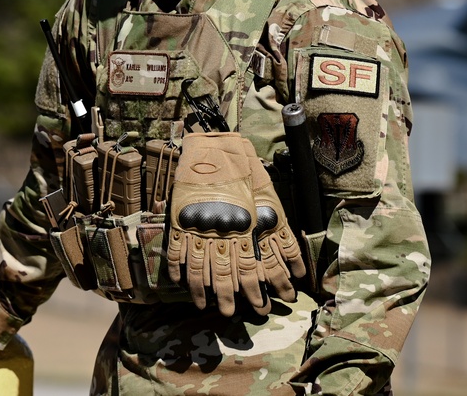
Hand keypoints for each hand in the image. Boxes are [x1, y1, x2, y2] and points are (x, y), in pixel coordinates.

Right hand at [166, 133, 303, 315]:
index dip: (255, 291)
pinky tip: (179, 282)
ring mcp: (199, 230)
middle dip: (228, 299)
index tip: (261, 306)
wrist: (212, 151)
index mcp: (244, 229)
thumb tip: (289, 258)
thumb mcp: (264, 199)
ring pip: (200, 270)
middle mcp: (222, 234)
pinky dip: (177, 268)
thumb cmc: (242, 172)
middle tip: (228, 314)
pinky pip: (177, 252)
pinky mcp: (180, 223)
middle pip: (225, 276)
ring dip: (201, 291)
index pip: (253, 270)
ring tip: (203, 305)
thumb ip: (272, 228)